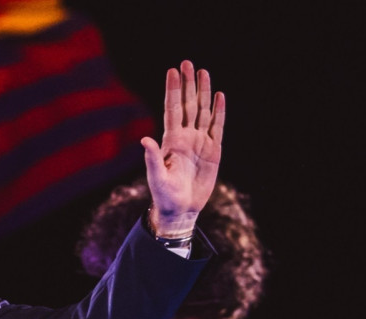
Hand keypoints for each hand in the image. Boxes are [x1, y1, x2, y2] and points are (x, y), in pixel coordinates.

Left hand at [143, 60, 225, 237]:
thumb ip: (151, 158)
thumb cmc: (164, 195)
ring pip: (203, 111)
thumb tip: (145, 140)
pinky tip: (219, 96)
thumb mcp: (156, 177)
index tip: (172, 71)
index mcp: (170, 140)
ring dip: (204, 92)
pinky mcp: (213, 151)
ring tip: (204, 72)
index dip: (172, 90)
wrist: (181, 208)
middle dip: (188, 84)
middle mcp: (185, 136)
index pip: (172, 109)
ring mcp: (200, 141)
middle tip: (187, 63)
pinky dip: (219, 111)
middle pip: (188, 104)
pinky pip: (217, 127)